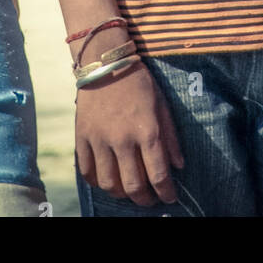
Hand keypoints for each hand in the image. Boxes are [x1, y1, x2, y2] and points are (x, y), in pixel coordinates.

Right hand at [76, 62, 183, 206]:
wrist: (105, 63)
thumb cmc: (138, 82)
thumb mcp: (161, 104)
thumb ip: (170, 136)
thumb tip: (179, 165)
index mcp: (147, 130)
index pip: (159, 175)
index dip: (166, 193)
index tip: (170, 198)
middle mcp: (123, 139)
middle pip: (133, 186)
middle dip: (145, 199)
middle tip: (150, 199)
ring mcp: (100, 139)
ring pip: (109, 183)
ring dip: (121, 193)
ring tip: (128, 191)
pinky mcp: (82, 137)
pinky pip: (87, 171)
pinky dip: (96, 181)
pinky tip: (106, 179)